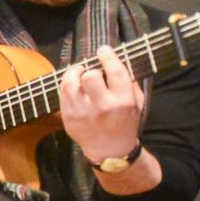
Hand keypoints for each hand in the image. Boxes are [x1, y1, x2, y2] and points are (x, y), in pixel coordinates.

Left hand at [60, 45, 143, 163]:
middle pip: (90, 76)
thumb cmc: (125, 123)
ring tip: (80, 73)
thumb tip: (117, 60)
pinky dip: (67, 85)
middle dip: (90, 69)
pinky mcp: (68, 117)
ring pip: (70, 83)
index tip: (103, 50)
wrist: (110, 150)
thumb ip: (129, 83)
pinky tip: (74, 85)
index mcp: (122, 102)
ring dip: (74, 73)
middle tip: (92, 70)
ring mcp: (82, 113)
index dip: (108, 56)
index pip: (115, 72)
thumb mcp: (137, 103)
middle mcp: (102, 107)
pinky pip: (62, 93)